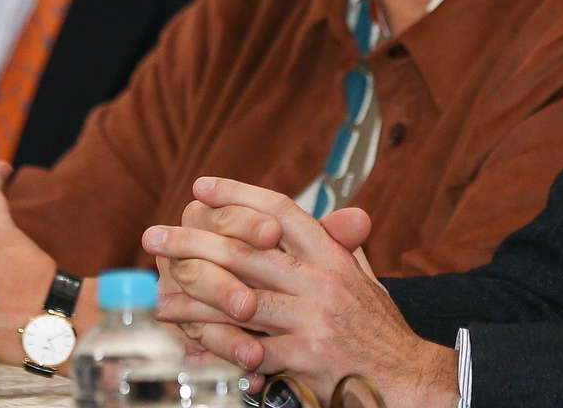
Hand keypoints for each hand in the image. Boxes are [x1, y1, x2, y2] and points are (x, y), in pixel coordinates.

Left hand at [145, 177, 456, 407]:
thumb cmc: (382, 331)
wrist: (407, 376)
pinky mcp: (305, 355)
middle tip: (155, 235)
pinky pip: (249, 347)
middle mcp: (321, 279)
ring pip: (239, 299)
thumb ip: (345, 250)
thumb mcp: (366, 280)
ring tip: (157, 293)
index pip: (280, 211)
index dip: (238, 195)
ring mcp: (313, 317)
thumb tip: (337, 220)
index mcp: (333, 256)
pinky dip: (216, 345)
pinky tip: (189, 342)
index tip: (203, 187)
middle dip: (194, 240)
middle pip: (246, 250)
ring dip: (191, 296)